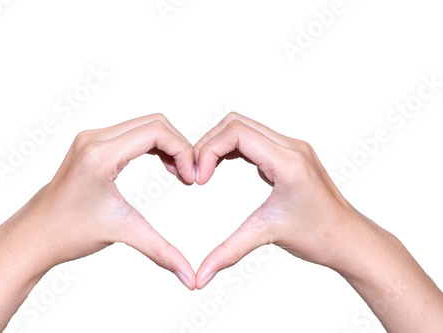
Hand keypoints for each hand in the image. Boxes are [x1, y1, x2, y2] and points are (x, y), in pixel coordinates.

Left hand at [0, 114, 197, 332]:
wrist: (34, 236)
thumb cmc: (68, 233)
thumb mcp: (122, 233)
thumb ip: (162, 252)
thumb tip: (191, 278)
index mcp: (100, 154)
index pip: (155, 131)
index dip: (182, 150)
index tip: (191, 178)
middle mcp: (94, 138)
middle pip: (154, 122)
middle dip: (179, 146)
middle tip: (189, 176)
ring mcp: (91, 139)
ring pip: (144, 125)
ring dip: (167, 145)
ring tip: (178, 173)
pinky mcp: (91, 144)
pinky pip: (132, 132)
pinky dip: (153, 145)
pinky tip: (163, 166)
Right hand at [193, 113, 442, 332]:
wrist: (349, 239)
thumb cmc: (319, 236)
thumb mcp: (266, 236)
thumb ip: (228, 253)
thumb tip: (199, 277)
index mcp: (288, 161)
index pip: (236, 133)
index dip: (208, 150)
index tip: (200, 179)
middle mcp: (291, 147)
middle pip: (235, 123)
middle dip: (209, 144)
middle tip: (197, 172)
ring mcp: (292, 148)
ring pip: (244, 127)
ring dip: (220, 144)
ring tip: (205, 170)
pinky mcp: (290, 154)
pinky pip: (255, 138)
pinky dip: (233, 148)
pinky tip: (223, 166)